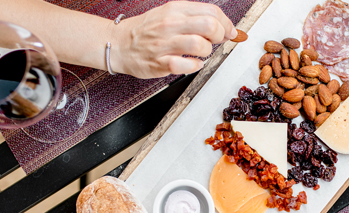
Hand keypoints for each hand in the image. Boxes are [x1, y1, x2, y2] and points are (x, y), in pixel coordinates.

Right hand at [110, 1, 236, 78]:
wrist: (118, 44)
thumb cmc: (146, 31)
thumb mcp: (169, 15)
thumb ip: (195, 19)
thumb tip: (224, 27)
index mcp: (175, 9)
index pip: (211, 11)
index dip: (226, 23)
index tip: (230, 32)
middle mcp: (170, 24)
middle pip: (209, 26)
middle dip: (219, 36)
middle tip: (216, 42)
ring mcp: (164, 44)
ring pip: (199, 45)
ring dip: (206, 52)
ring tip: (200, 53)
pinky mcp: (159, 63)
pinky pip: (186, 65)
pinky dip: (195, 66)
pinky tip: (192, 64)